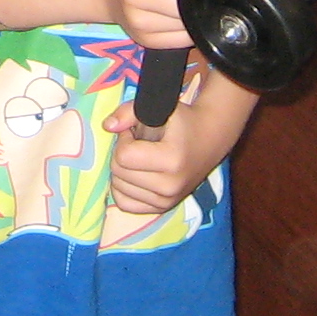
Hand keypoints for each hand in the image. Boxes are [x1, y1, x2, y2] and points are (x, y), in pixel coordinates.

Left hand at [103, 64, 208, 213]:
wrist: (209, 140)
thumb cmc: (182, 121)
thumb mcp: (159, 107)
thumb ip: (129, 112)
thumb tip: (107, 126)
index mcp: (172, 160)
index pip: (124, 156)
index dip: (124, 138)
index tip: (136, 133)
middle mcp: (170, 186)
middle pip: (118, 172)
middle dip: (121, 153)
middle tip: (137, 144)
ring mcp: (166, 201)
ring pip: (118, 188)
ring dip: (122, 170)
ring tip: (139, 158)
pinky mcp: (162, 209)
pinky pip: (124, 204)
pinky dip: (122, 189)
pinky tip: (134, 175)